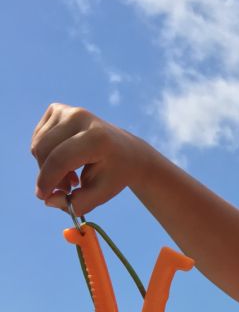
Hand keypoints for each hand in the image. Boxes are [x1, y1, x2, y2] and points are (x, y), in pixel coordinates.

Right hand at [31, 103, 149, 218]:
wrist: (127, 151)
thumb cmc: (114, 174)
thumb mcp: (102, 193)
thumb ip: (77, 203)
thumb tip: (48, 200)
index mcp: (96, 137)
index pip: (61, 158)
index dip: (48, 180)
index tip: (43, 196)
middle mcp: (80, 117)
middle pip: (45, 150)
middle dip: (48, 175)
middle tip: (67, 189)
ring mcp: (67, 110)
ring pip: (38, 144)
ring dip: (48, 167)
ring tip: (72, 176)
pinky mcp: (57, 109)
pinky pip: (39, 137)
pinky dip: (47, 154)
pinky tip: (67, 161)